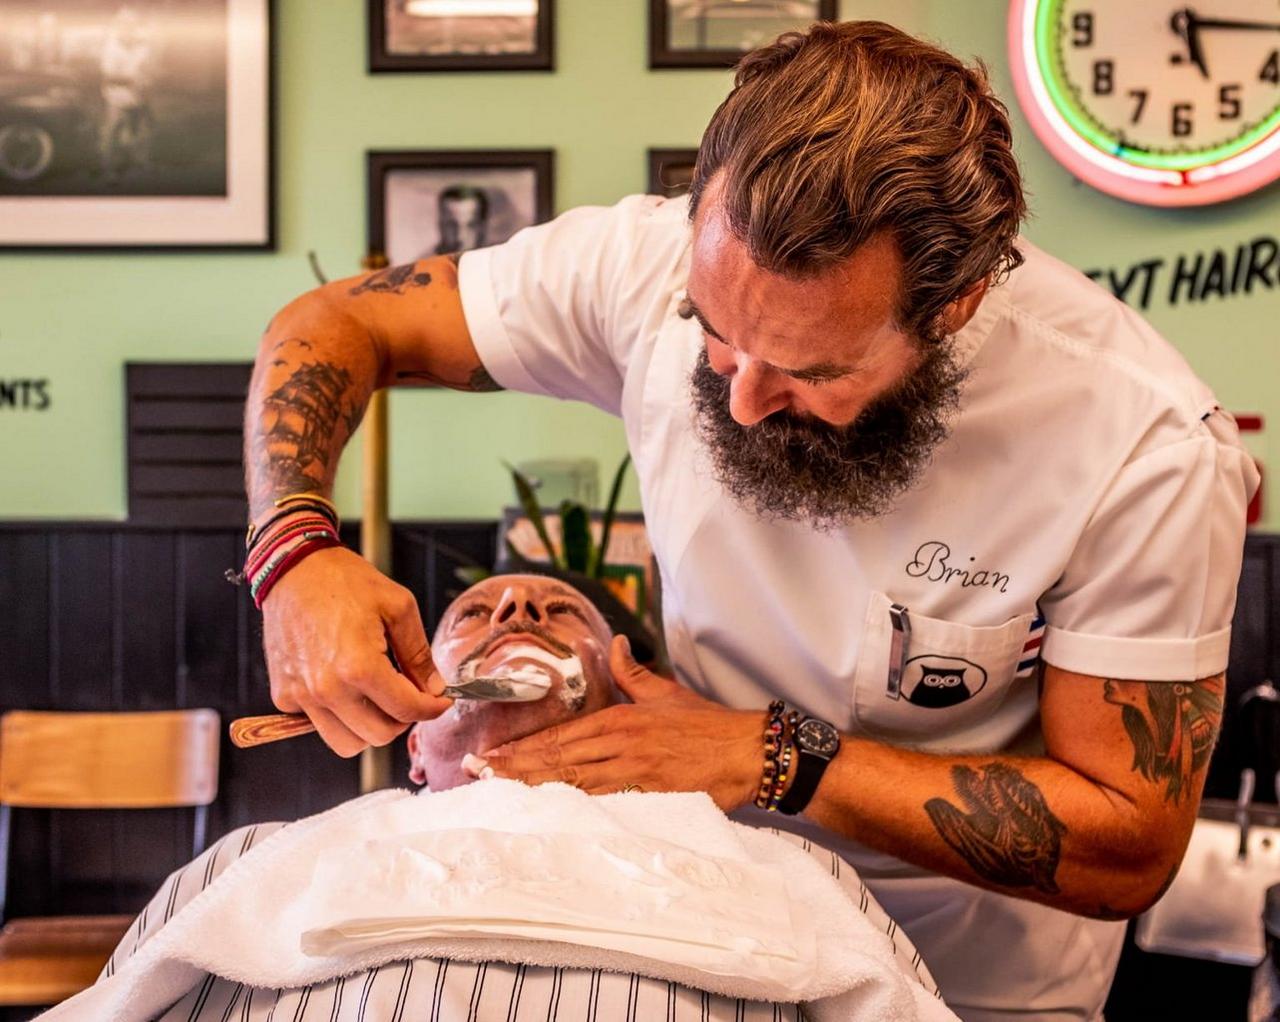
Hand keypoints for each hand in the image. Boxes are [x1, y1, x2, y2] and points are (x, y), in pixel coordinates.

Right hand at [261, 545, 452, 755]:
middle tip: (410, 695)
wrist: (293, 567)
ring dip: (370, 727)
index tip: (441, 701)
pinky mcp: (283, 695)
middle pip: (379, 736)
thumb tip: (434, 689)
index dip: (433, 709)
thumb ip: (418, 654)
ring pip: (347, 743)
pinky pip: (318, 725)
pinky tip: (346, 686)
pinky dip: (338, 716)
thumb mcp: (398, 606)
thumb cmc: (346, 581)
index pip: (407, 710)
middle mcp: (327, 689)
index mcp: (359, 666)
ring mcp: (301, 695)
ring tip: (379, 697)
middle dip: (403, 718)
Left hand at [483, 636, 763, 811]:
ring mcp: (633, 775)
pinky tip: (545, 816)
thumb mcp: (664, 693)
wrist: (747, 751)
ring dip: (530, 789)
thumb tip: (614, 644)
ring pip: (571, 785)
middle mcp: (620, 746)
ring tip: (496, 792)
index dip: (521, 747)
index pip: (559, 736)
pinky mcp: (649, 799)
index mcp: (620, 720)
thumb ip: (632, 673)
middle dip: (512, 768)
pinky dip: (570, 811)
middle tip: (475, 773)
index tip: (489, 753)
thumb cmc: (707, 725)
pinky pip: (601, 807)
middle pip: (556, 760)